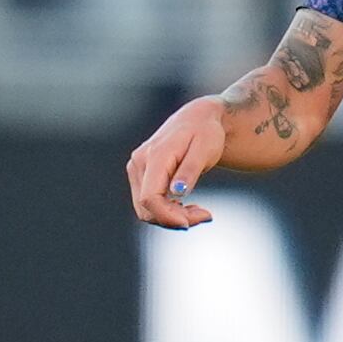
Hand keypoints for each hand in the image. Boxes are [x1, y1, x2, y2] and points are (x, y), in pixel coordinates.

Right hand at [126, 98, 226, 227]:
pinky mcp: (141, 175)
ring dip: (172, 217)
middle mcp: (139, 163)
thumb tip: (177, 193)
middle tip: (205, 216)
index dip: (167, 216)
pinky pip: (149, 202)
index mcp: (154, 157)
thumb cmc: (206, 133)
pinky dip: (168, 211)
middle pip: (146, 207)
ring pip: (146, 208)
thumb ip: (190, 170)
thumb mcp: (205, 150)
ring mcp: (137, 169)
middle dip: (174, 219)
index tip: (191, 223)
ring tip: (200, 212)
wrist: (197, 118)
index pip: (150, 198)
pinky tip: (188, 208)